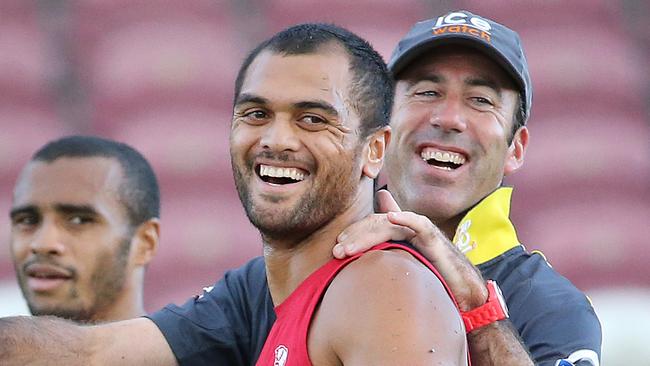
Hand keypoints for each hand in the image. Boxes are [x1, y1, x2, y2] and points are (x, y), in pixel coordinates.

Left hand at [333, 189, 487, 310]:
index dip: (354, 233)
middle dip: (355, 236)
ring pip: (390, 225)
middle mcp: (408, 229)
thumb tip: (368, 241)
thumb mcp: (403, 264)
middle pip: (376, 224)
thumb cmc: (432, 275)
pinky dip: (407, 218)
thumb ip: (387, 251)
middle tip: (336, 252)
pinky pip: (420, 225)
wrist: (461, 291)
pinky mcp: (435, 240)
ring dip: (367, 234)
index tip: (337, 248)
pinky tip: (392, 217)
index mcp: (399, 233)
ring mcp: (420, 232)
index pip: (371, 225)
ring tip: (349, 247)